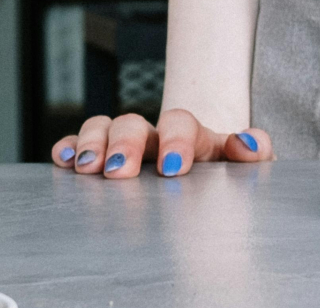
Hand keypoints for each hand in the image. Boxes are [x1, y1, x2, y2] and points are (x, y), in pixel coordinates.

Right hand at [50, 109, 271, 178]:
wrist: (212, 195)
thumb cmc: (228, 181)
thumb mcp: (247, 171)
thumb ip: (257, 155)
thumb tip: (245, 144)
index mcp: (194, 138)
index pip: (182, 123)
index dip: (176, 140)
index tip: (172, 168)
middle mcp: (156, 137)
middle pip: (134, 123)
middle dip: (125, 144)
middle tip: (121, 172)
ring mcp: (127, 146)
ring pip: (104, 128)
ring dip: (93, 144)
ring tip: (88, 169)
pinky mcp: (102, 160)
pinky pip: (78, 145)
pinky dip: (68, 147)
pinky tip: (63, 160)